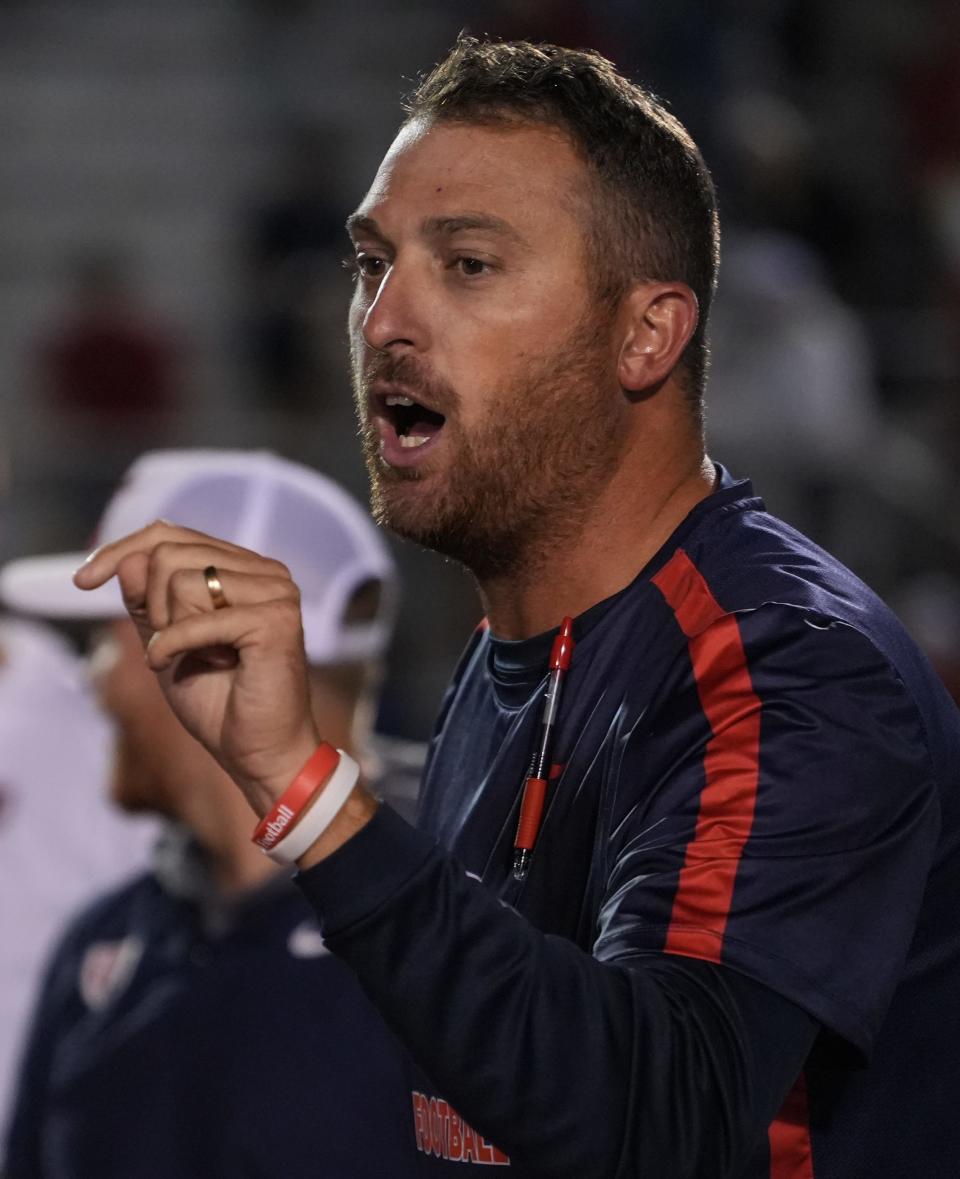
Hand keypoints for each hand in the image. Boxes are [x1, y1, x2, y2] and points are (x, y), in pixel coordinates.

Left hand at [75, 521, 320, 815]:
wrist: (259, 753)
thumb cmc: (219, 702)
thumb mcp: (165, 643)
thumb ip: (146, 601)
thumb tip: (129, 559)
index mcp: (244, 569)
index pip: (170, 534)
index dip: (120, 552)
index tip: (83, 582)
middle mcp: (266, 572)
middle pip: (169, 554)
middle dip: (151, 607)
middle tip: (170, 647)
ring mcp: (276, 591)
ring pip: (181, 581)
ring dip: (170, 630)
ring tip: (199, 659)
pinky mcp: (275, 619)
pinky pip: (196, 620)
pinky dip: (174, 647)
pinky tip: (189, 666)